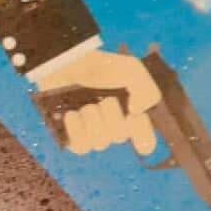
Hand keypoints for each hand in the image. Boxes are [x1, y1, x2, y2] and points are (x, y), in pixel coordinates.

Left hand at [37, 49, 161, 155]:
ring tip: (85, 103)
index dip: (142, 134)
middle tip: (104, 98)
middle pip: (120, 137)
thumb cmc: (97, 66)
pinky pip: (81, 147)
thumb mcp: (131, 69)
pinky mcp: (74, 140)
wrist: (64, 64)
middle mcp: (114, 129)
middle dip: (111, 114)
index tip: (134, 116)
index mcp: (132, 116)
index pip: (145, 142)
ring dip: (92, 118)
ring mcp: (94, 135)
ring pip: (100, 142)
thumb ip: (146, 89)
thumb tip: (138, 111)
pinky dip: (76, 127)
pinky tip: (72, 113)